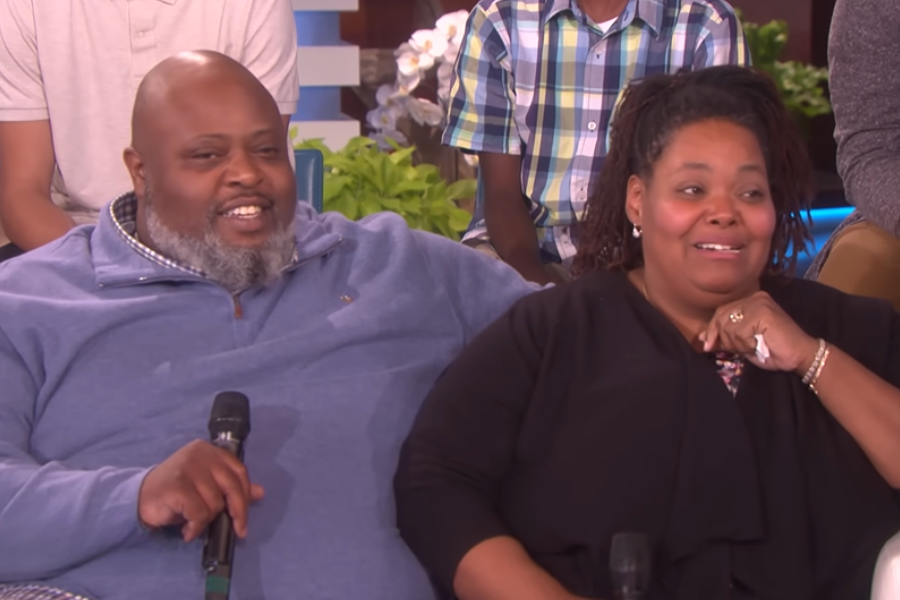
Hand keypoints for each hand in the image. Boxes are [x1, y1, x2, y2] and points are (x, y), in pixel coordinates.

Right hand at [138, 440, 264, 541]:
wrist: (137, 497)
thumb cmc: (174, 491)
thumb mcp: (205, 485)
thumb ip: (229, 486)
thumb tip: (260, 492)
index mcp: (209, 451)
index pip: (239, 471)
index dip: (246, 495)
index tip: (244, 516)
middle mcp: (200, 455)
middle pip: (232, 485)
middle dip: (238, 511)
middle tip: (238, 529)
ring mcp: (188, 468)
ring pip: (215, 502)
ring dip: (207, 520)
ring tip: (194, 523)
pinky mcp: (178, 486)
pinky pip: (199, 512)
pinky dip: (195, 527)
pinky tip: (187, 530)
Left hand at [699, 291, 818, 374]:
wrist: (800, 355)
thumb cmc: (773, 350)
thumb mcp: (743, 342)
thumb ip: (725, 336)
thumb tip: (702, 337)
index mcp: (750, 301)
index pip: (722, 312)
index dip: (712, 329)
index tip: (707, 344)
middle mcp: (754, 298)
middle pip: (722, 317)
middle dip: (723, 338)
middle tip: (736, 349)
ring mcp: (759, 304)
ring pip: (729, 326)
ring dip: (737, 344)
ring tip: (752, 347)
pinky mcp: (763, 313)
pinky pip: (740, 332)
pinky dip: (745, 344)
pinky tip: (757, 346)